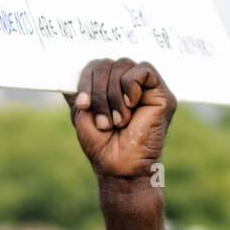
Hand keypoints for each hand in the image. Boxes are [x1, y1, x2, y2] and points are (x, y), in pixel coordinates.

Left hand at [63, 58, 175, 179]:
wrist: (118, 166)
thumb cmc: (101, 144)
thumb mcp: (82, 113)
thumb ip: (78, 92)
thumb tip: (66, 71)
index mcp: (111, 87)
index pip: (96, 64)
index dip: (86, 79)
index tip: (83, 104)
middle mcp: (130, 85)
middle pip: (108, 63)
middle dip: (98, 91)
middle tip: (102, 120)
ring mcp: (147, 89)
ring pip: (123, 64)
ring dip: (112, 95)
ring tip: (117, 121)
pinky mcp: (162, 94)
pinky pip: (143, 70)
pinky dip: (130, 87)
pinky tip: (131, 106)